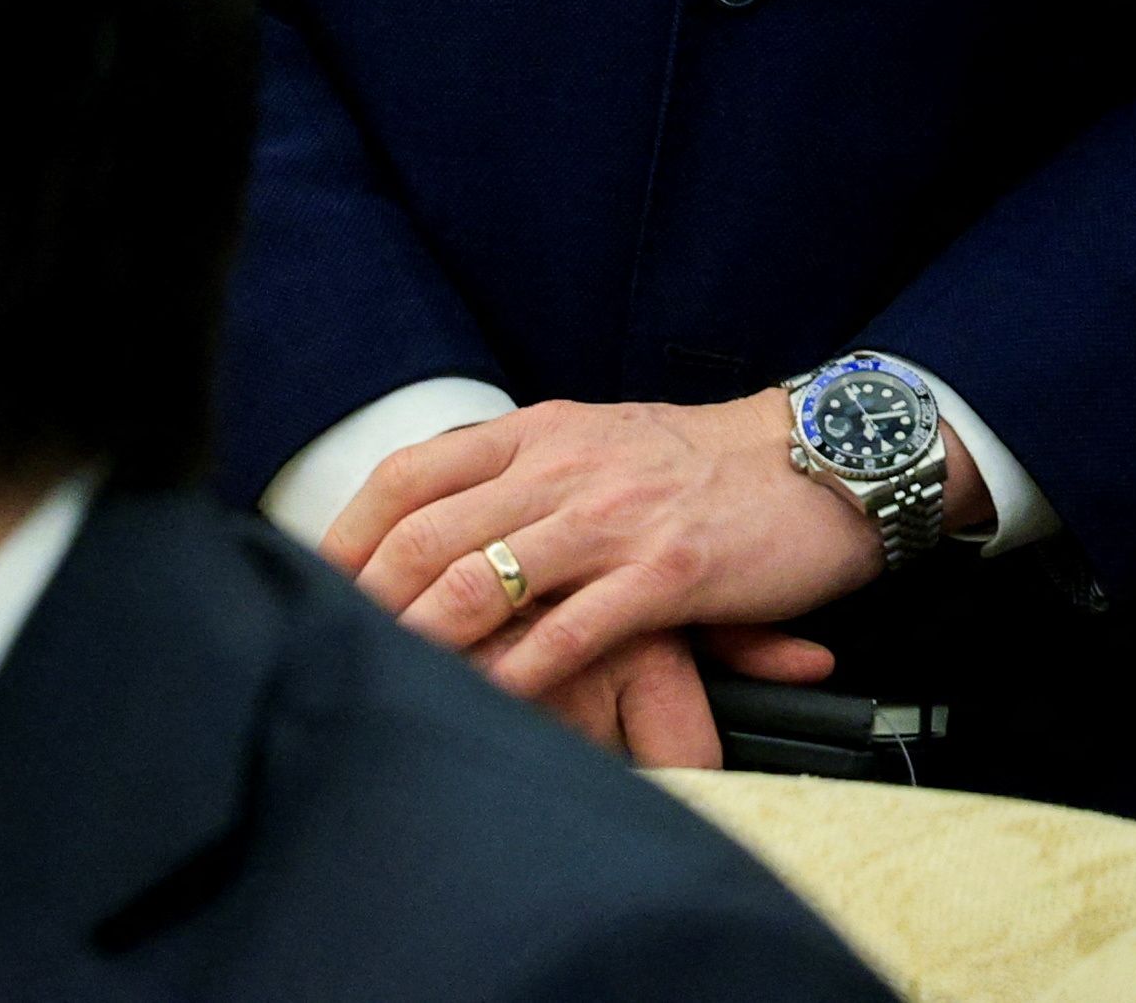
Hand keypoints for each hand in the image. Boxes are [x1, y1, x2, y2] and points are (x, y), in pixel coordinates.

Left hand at [327, 393, 883, 748]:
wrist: (819, 460)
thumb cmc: (703, 465)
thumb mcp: (599, 441)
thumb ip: (522, 473)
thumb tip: (439, 517)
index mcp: (541, 432)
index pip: (410, 473)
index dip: (349, 533)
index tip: (315, 585)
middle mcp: (565, 466)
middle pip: (428, 532)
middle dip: (369, 600)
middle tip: (335, 652)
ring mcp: (613, 519)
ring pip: (482, 580)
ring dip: (421, 639)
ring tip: (390, 682)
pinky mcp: (664, 572)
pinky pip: (569, 630)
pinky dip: (515, 672)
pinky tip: (484, 703)